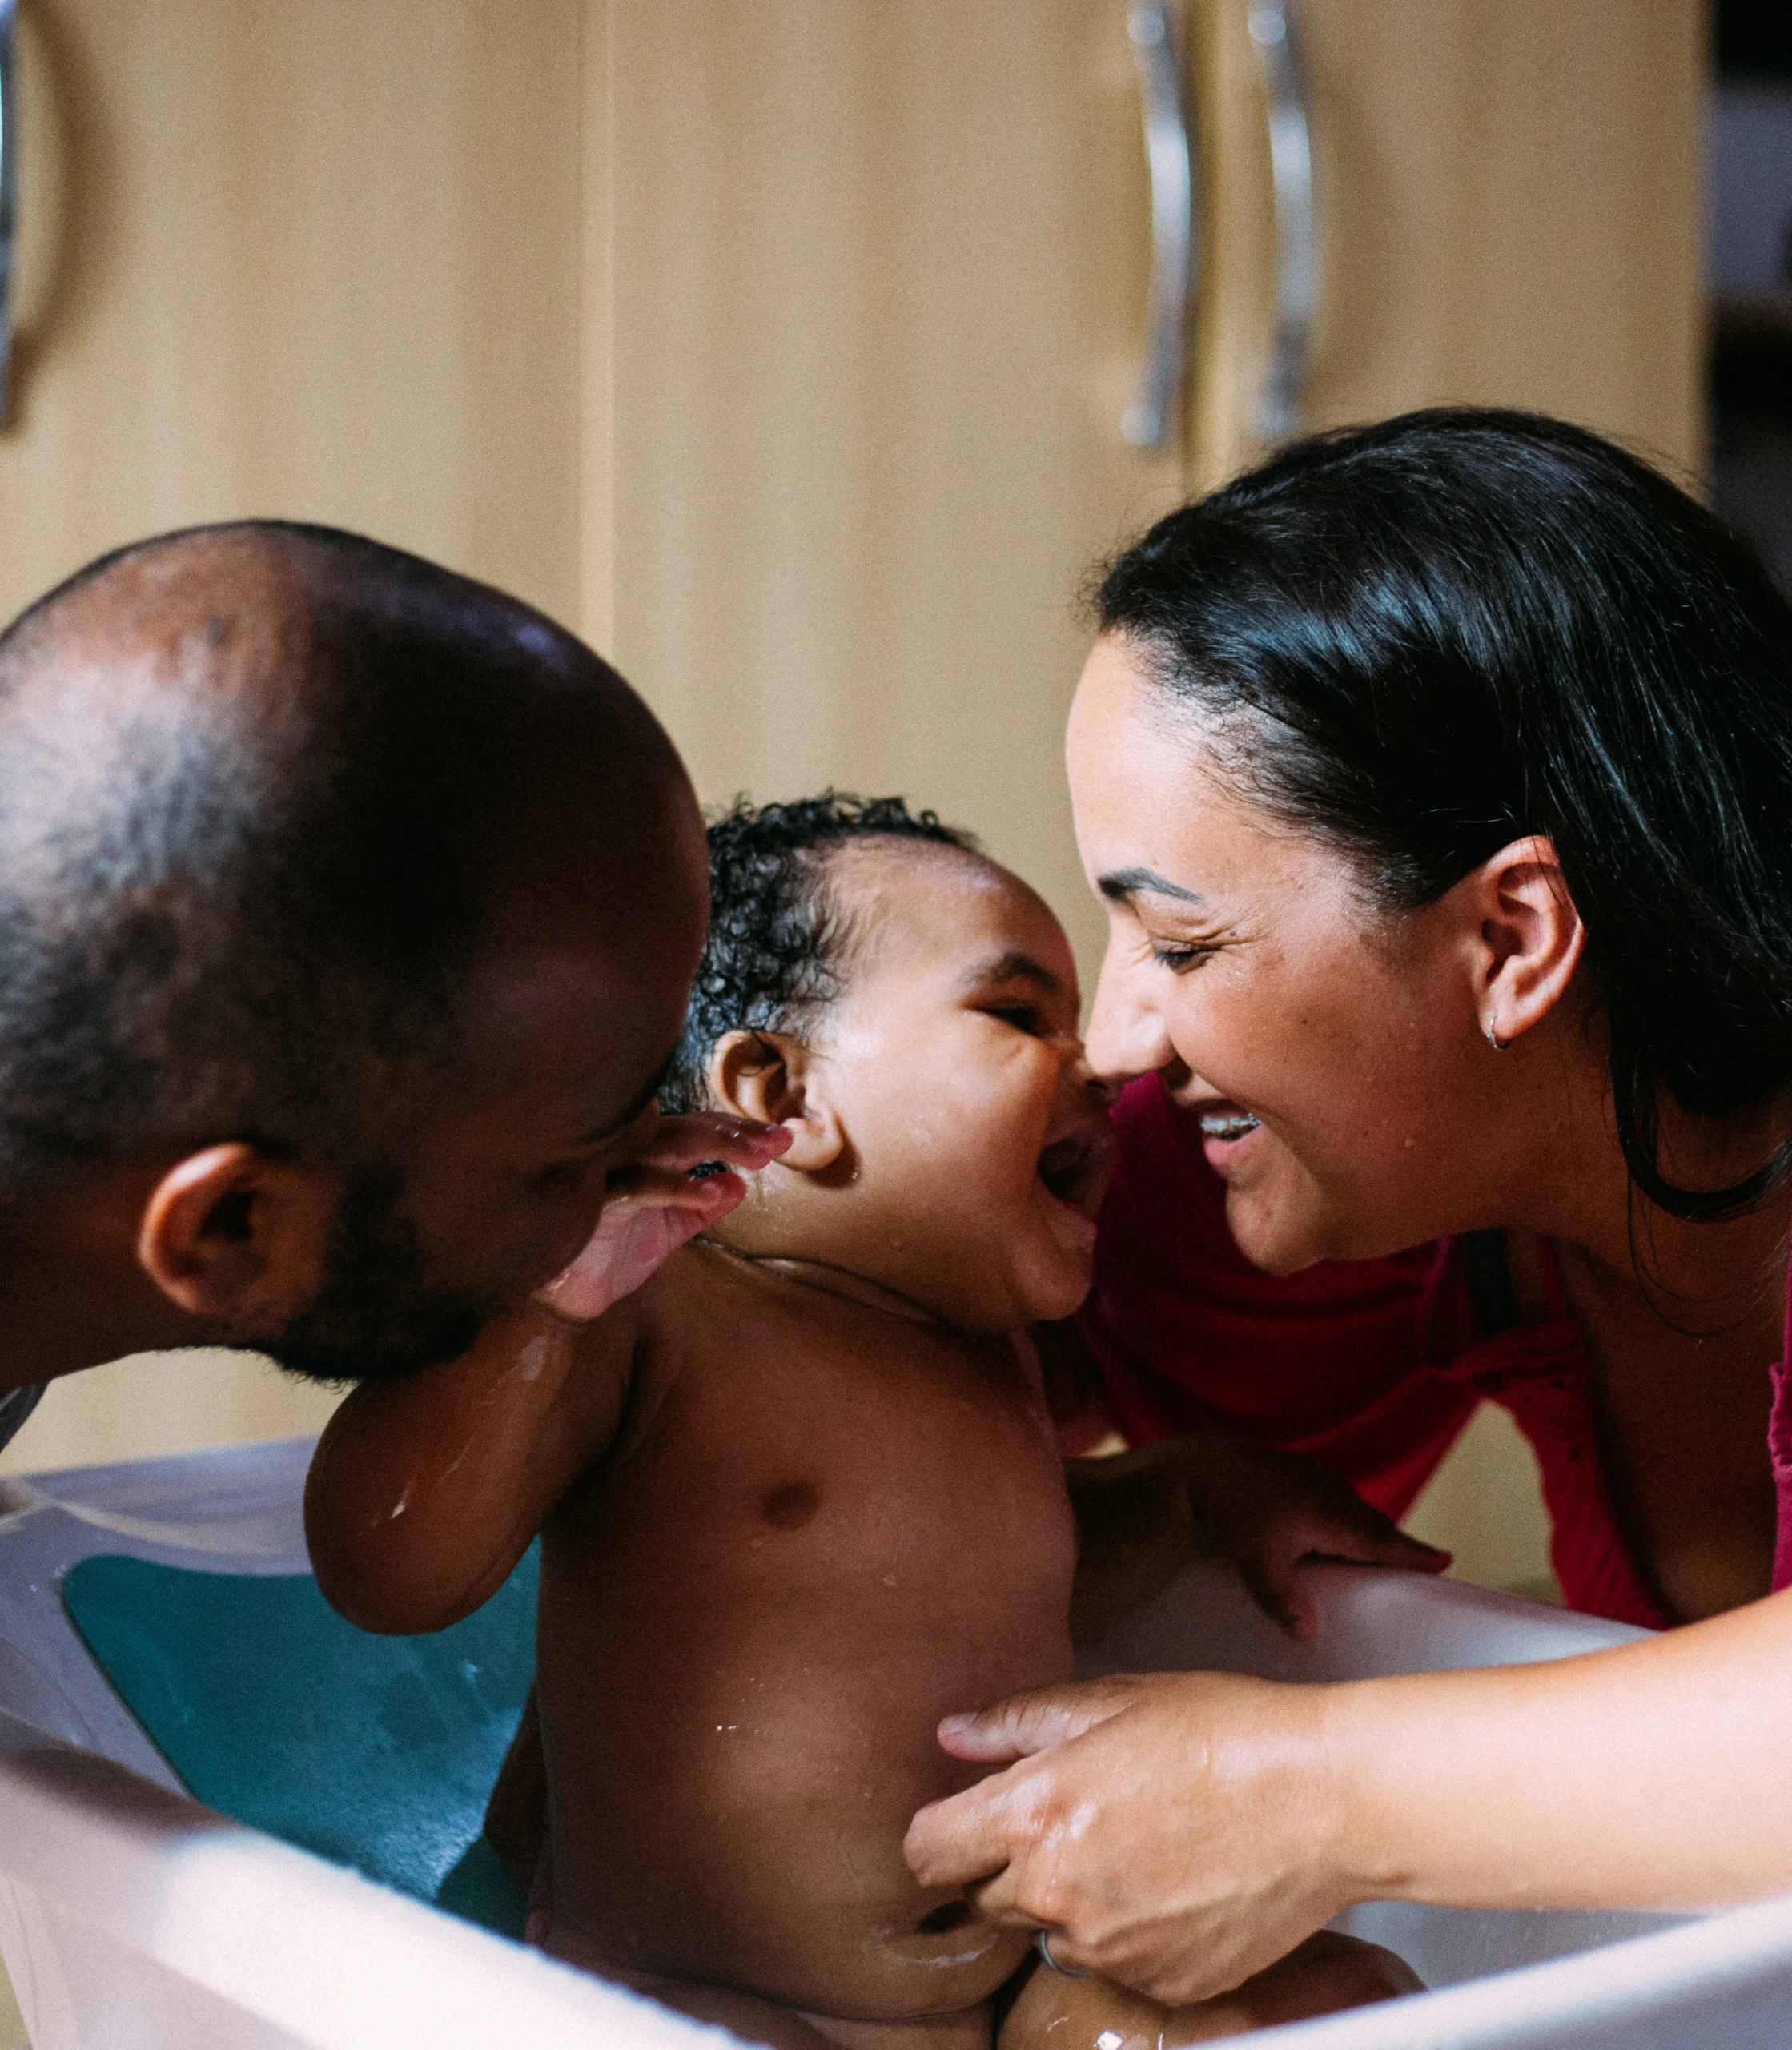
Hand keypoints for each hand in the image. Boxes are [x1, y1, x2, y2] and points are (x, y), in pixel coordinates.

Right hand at [535, 1113, 790, 1319]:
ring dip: (716, 1145)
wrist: (565, 1300)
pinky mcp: (594, 1201)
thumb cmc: (610, 1255)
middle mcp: (630, 1155)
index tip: (783, 1138)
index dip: (741, 1131)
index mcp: (649, 1158)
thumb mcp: (669, 1230)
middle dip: (738, 1132)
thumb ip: (701, 1207)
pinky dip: (676, 1186)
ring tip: (757, 1156)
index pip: (700, 1131)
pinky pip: (638, 1185)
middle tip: (779, 1140)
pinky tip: (711, 1191)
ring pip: (668, 1144)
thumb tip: (739, 1185)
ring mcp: (611, 1172)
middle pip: (690, 1128)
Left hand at [904, 1670, 1348, 2004]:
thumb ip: (1016, 1723)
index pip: (927, 1854)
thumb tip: (954, 1735)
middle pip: (982, 1899)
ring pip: (1048, 1933)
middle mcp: (1059, 1892)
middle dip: (1005, 1864)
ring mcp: (1110, 1947)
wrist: (1322, 1796)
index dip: (943, 1833)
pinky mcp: (1161, 1983)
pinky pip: (1113, 1961)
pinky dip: (1126, 1930)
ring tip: (1132, 1844)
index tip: (967, 1820)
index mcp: (1034, 1815)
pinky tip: (1169, 1880)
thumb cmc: (1223, 1733)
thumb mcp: (1110, 1699)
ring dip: (1068, 1899)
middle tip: (1067, 1820)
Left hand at [1175, 1434, 1448, 1640]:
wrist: (1202, 1466)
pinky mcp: (1308, 1476)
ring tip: (1395, 1563)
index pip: (1378, 1540)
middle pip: (1376, 1527)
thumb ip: (1279, 1598)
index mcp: (1325, 1514)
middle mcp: (1331, 1493)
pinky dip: (1353, 1523)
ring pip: (1359, 1514)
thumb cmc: (1228, 1513)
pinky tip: (1347, 1542)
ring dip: (1376, 1536)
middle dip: (1402, 1547)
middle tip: (1430, 1568)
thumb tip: (1308, 1635)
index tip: (1446, 1562)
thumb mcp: (1251, 1560)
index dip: (1412, 1553)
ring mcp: (1320, 1481)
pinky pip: (1343, 1504)